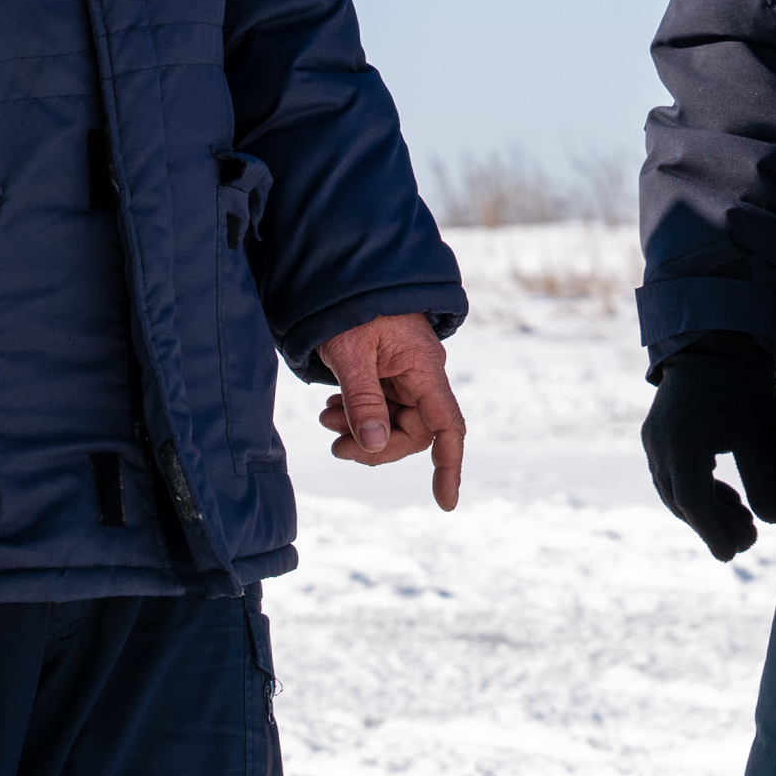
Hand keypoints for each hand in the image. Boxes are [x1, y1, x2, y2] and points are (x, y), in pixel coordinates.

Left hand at [315, 312, 467, 507]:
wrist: (344, 273)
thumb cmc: (349, 307)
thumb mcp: (350, 355)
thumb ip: (363, 401)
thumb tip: (377, 446)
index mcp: (424, 368)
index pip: (447, 426)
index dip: (449, 466)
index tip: (446, 502)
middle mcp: (423, 374)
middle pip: (415, 431)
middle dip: (377, 445)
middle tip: (336, 447)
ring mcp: (408, 374)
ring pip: (396, 422)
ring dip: (363, 430)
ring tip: (326, 421)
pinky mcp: (391, 372)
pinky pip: (384, 406)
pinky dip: (360, 415)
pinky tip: (334, 409)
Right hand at [641, 341, 775, 560]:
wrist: (717, 339)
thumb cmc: (743, 383)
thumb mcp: (762, 432)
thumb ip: (767, 480)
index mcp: (681, 444)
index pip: (694, 502)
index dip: (714, 532)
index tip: (733, 554)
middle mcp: (658, 445)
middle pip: (682, 501)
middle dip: (714, 525)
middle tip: (748, 540)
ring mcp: (653, 440)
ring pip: (675, 491)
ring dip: (706, 510)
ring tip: (742, 521)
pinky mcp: (657, 434)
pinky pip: (672, 475)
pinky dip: (697, 492)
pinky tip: (726, 497)